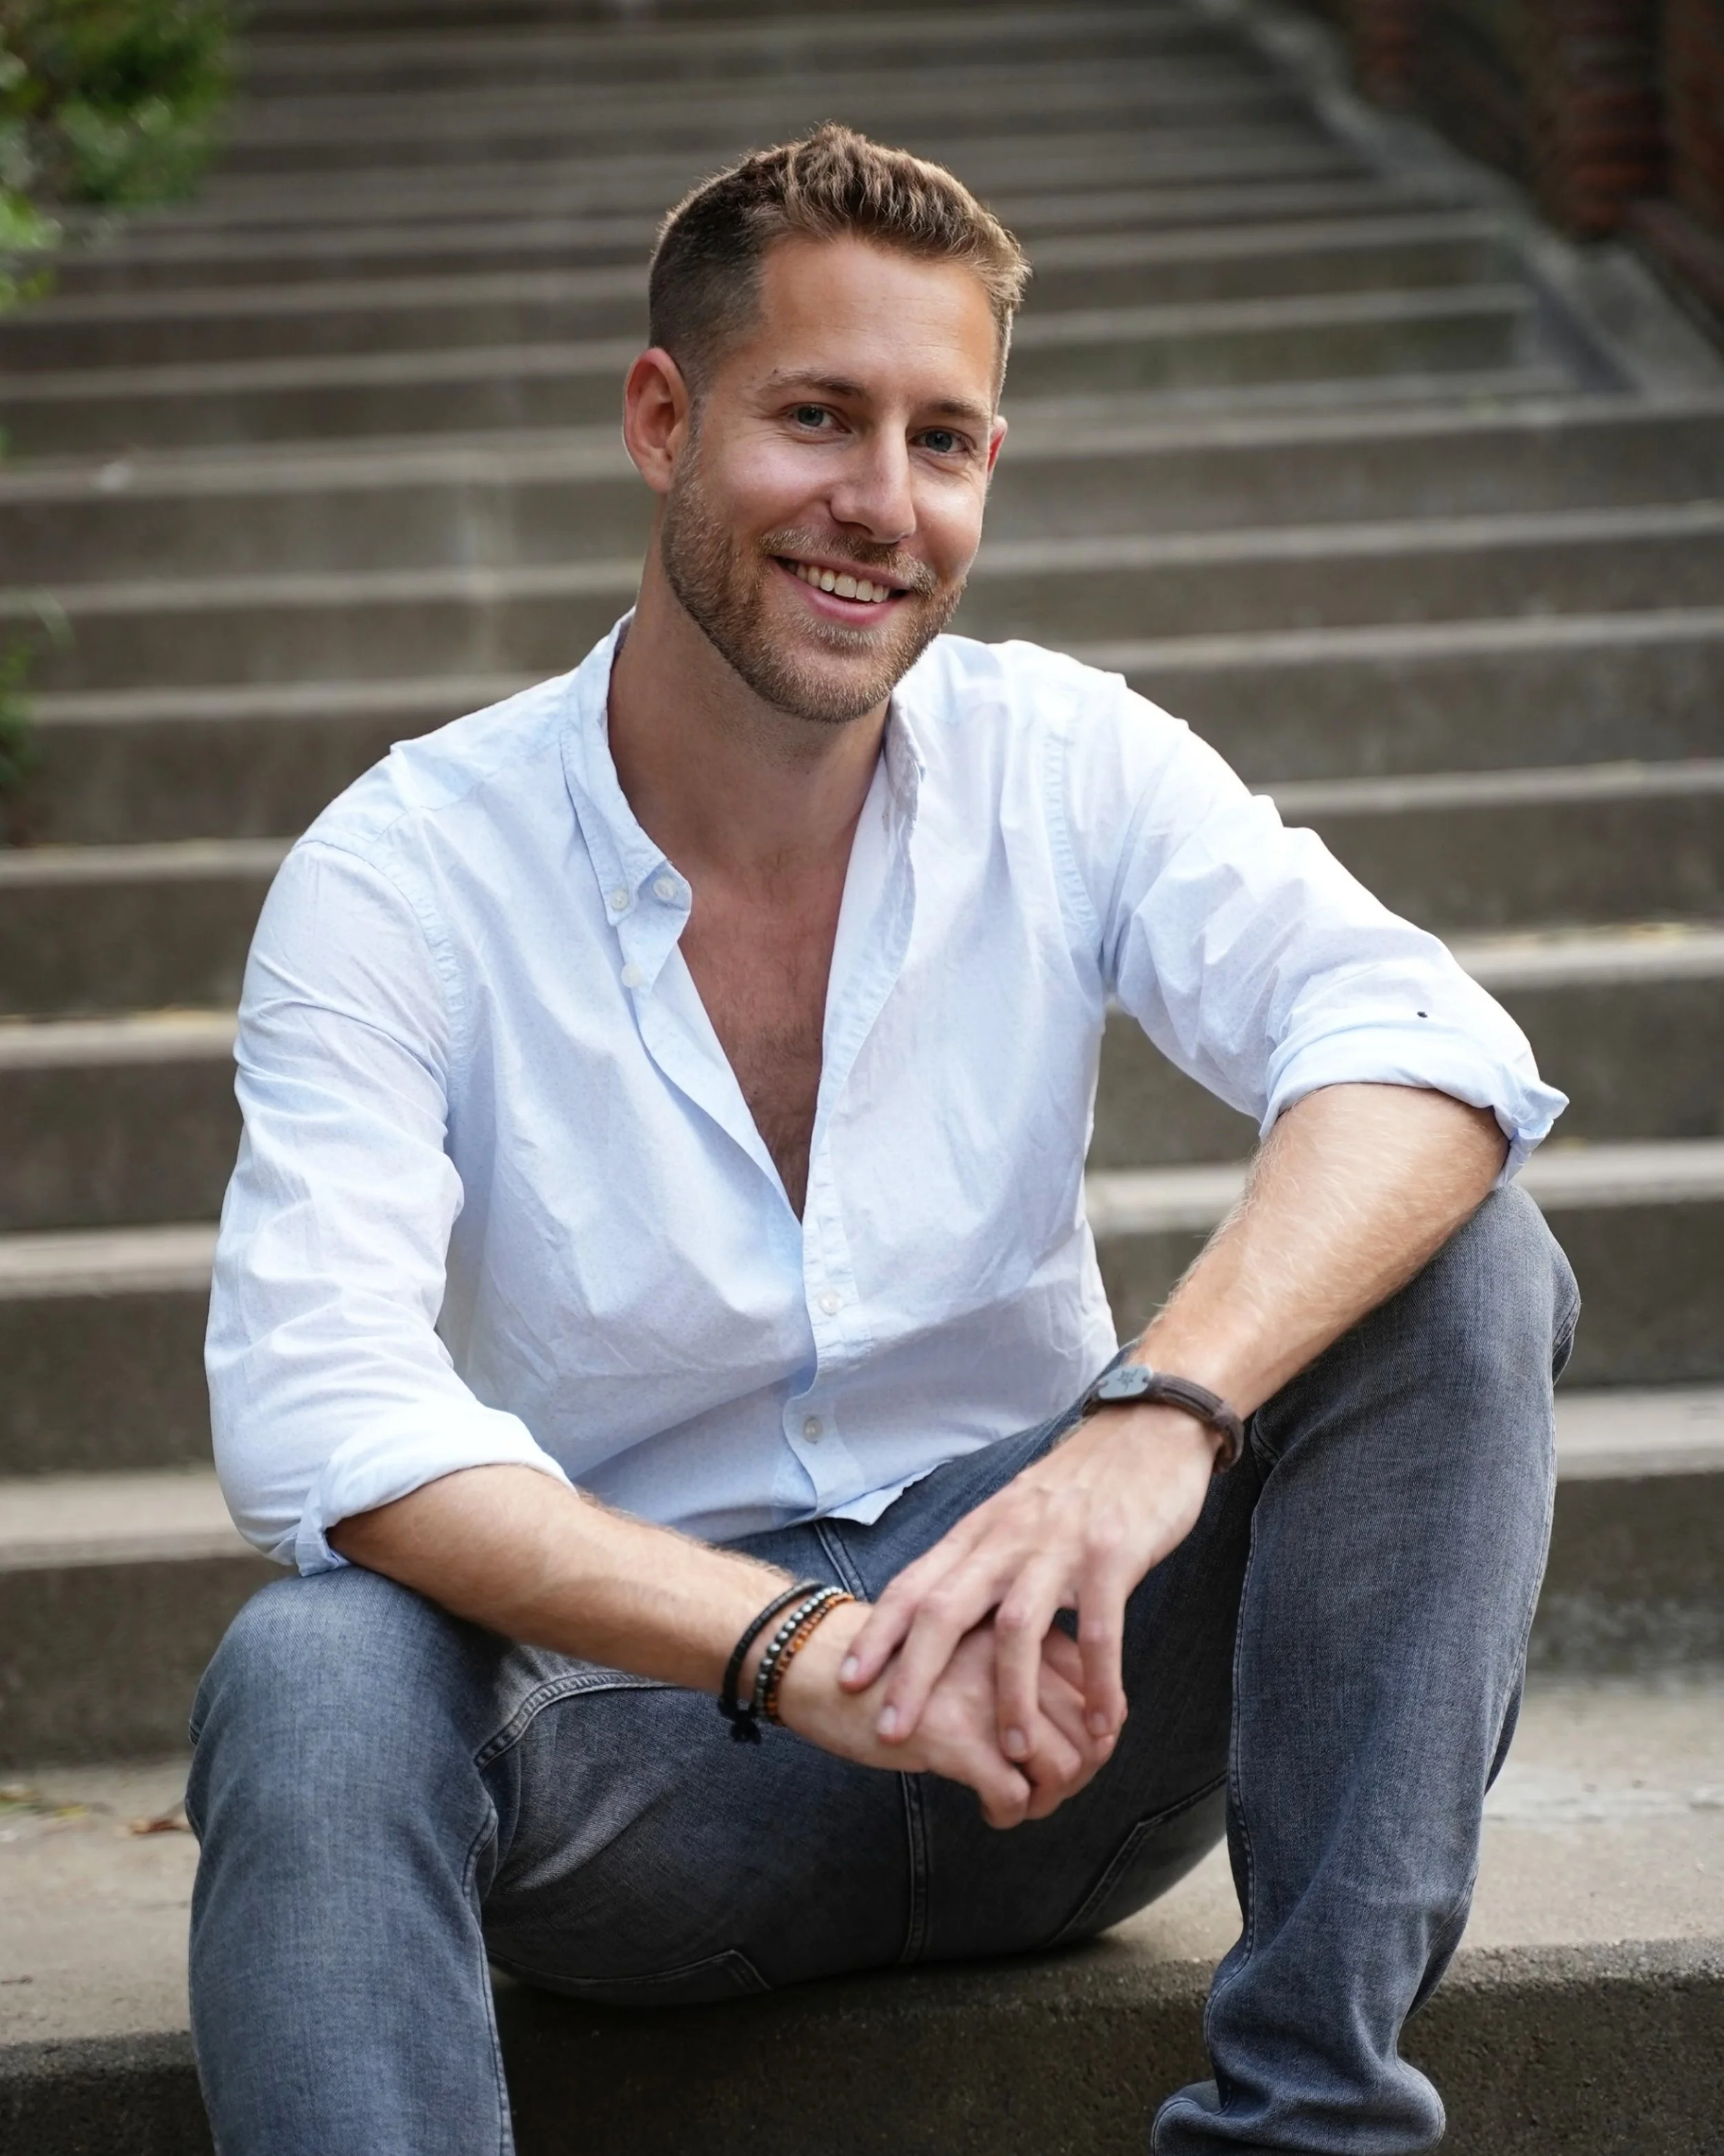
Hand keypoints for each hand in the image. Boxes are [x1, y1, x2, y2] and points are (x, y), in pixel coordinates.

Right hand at [774, 1601, 1113, 1827]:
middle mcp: (1011, 1655)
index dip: (1093, 1732)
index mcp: (1016, 1626)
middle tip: (1047, 1790)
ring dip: (1049, 1798)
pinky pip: (1014, 1793)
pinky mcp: (953, 1736)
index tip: (1068, 1755)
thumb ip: (1014, 1663)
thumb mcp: (966, 1644)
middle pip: (1090, 1728)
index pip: (1093, 1684)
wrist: (820, 1662)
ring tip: (1023, 1804)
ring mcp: (985, 1695)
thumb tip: (1063, 1715)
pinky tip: (990, 1813)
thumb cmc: (894, 1660)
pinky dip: (1011, 1814)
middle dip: (1079, 1773)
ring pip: (1065, 1764)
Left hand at [838, 1404, 1219, 1764]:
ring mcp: (1060, 1545)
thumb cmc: (1081, 1484)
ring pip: (1018, 1629)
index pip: (914, 1584)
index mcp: (980, 1531)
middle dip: (914, 1674)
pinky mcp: (1113, 1554)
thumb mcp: (1017, 1515)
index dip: (878, 1634)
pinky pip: (1101, 1630)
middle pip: (945, 1610)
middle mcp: (1009, 1537)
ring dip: (1011, 1695)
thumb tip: (946, 1621)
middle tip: (894, 1732)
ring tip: (1012, 1751)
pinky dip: (1099, 1682)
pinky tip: (1104, 1723)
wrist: (1149, 1429)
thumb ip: (984, 1563)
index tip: (849, 1679)